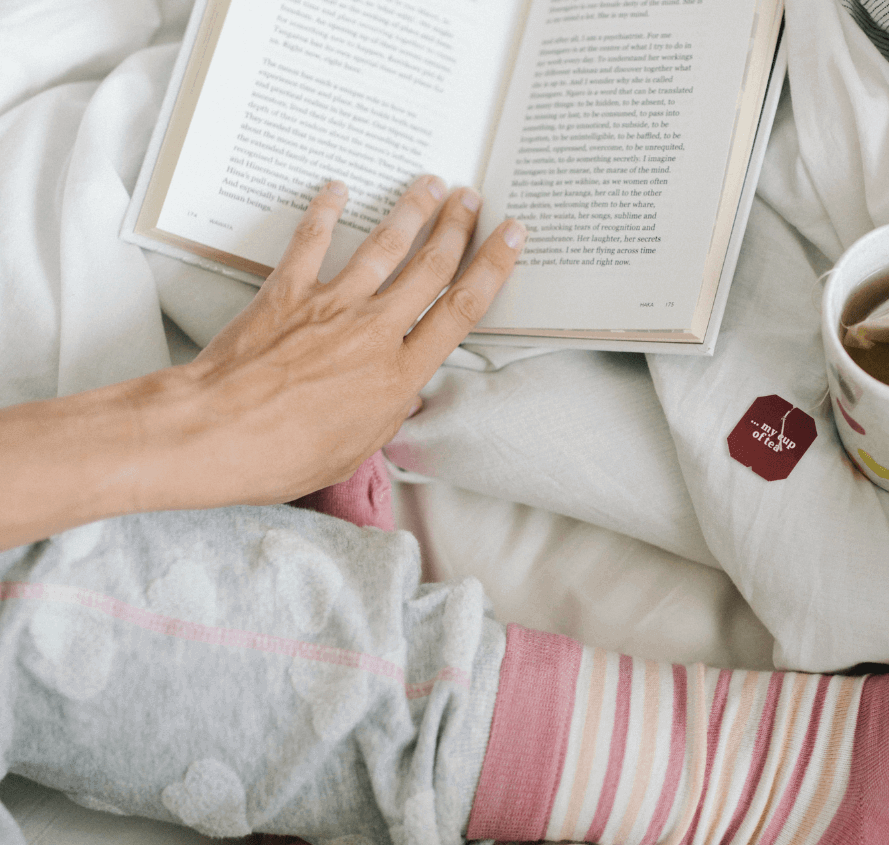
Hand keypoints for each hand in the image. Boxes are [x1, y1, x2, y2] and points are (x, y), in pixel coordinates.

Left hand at [175, 176, 524, 505]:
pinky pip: (313, 241)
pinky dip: (327, 210)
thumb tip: (399, 396)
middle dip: (458, 228)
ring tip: (431, 185)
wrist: (218, 433)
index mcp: (399, 375)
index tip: (511, 238)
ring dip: (412, 212)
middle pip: (430, 267)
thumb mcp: (357, 449)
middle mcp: (375, 332)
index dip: (493, 268)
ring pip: (384, 247)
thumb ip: (385, 414)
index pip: (461, 311)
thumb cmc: (285, 456)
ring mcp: (331, 306)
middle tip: (473, 199)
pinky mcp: (287, 293)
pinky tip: (338, 189)